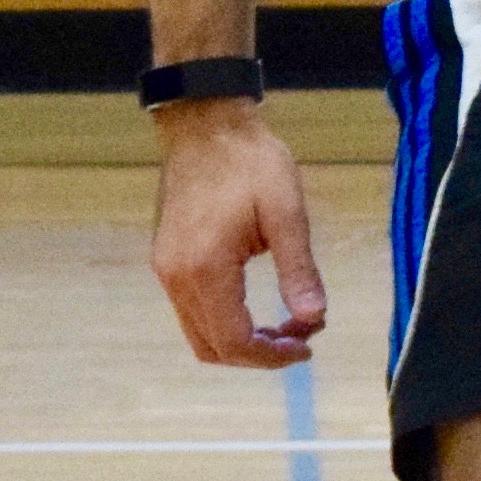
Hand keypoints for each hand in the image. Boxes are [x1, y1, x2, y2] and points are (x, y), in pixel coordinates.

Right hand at [150, 107, 327, 367]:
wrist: (205, 124)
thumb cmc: (249, 161)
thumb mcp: (286, 212)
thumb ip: (298, 270)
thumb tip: (314, 318)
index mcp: (204, 268)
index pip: (234, 341)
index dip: (272, 356)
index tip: (308, 345)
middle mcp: (176, 277)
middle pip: (213, 348)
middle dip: (258, 354)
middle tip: (301, 336)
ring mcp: (167, 269)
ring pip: (199, 334)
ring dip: (241, 341)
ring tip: (283, 325)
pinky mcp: (167, 260)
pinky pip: (192, 312)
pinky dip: (224, 322)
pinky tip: (254, 306)